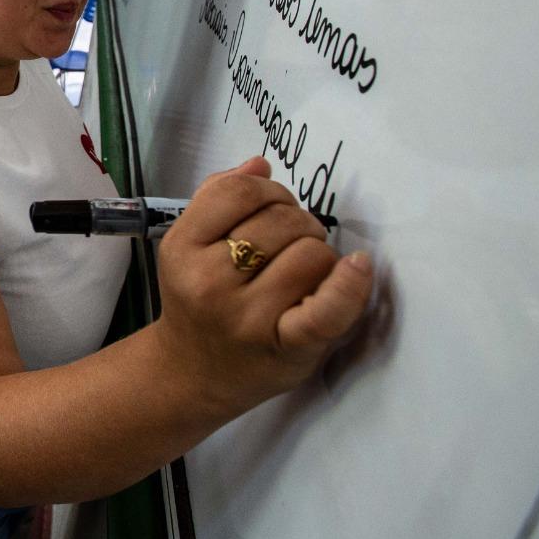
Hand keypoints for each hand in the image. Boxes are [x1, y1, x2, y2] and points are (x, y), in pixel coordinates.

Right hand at [152, 157, 372, 416]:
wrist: (191, 373)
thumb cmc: (197, 301)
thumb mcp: (187, 247)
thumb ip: (216, 199)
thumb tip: (260, 165)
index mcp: (182, 248)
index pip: (238, 193)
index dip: (268, 191)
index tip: (272, 209)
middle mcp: (210, 282)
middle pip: (281, 220)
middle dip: (298, 223)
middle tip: (290, 245)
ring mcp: (248, 317)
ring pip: (311, 254)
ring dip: (319, 255)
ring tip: (304, 273)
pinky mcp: (287, 346)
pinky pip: (328, 307)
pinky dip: (349, 283)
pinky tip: (357, 267)